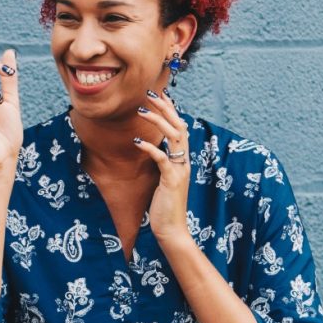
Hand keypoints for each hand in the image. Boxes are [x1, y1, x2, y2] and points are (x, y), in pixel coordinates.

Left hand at [134, 88, 191, 242]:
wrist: (171, 229)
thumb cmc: (164, 206)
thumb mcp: (164, 179)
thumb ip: (163, 163)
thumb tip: (153, 148)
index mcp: (183, 160)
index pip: (180, 128)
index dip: (171, 110)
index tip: (159, 95)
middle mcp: (184, 162)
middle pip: (179, 126)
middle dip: (165, 108)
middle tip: (150, 93)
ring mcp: (180, 171)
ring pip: (174, 137)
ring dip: (158, 121)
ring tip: (142, 110)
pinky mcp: (172, 181)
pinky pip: (163, 159)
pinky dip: (151, 148)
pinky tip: (138, 142)